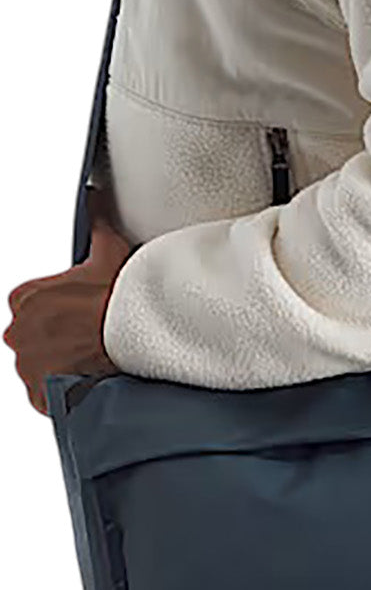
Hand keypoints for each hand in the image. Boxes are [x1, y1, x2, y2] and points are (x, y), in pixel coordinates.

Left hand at [3, 202, 133, 416]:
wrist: (133, 335)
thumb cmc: (117, 296)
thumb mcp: (107, 250)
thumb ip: (96, 220)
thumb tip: (95, 193)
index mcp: (24, 298)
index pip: (31, 306)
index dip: (57, 311)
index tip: (76, 314)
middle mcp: (17, 332)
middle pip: (33, 338)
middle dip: (56, 339)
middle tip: (87, 337)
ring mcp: (27, 366)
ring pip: (40, 367)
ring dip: (61, 365)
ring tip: (90, 358)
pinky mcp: (41, 393)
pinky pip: (47, 396)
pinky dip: (63, 391)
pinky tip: (85, 377)